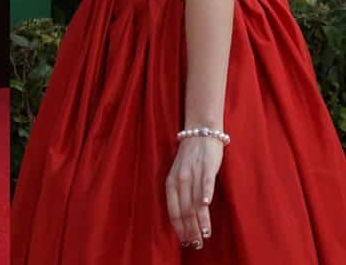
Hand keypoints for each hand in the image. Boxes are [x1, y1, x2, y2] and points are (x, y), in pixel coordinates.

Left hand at [165, 135, 223, 249]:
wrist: (200, 132)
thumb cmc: (190, 158)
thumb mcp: (180, 176)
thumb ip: (182, 195)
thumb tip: (186, 220)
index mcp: (171, 183)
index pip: (174, 210)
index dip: (179, 228)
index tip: (186, 243)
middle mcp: (180, 179)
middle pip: (185, 209)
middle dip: (191, 230)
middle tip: (197, 245)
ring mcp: (193, 173)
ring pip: (195, 200)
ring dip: (200, 219)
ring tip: (205, 234)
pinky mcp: (206, 166)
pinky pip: (205, 181)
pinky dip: (205, 192)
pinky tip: (206, 204)